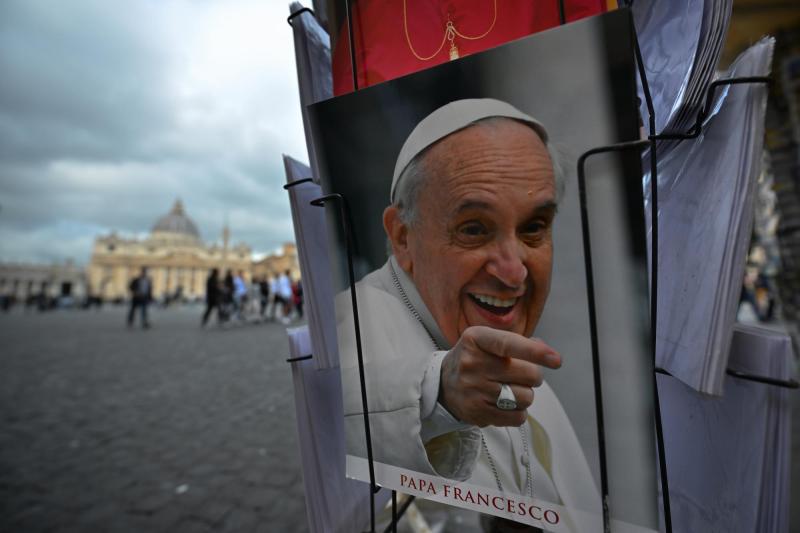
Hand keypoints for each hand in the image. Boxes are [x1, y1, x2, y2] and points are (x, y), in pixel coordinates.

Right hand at [438, 326, 560, 426]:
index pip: (509, 344)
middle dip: (534, 376)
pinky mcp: (477, 412)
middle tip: (522, 375)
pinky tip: (505, 403)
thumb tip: (547, 352)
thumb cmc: (474, 358)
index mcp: (476, 339)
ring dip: (526, 394)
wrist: (443, 385)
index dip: (535, 352)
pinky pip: (517, 417)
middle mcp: (472, 363)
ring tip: (510, 389)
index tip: (556, 360)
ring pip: (526, 397)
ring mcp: (474, 390)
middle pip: (528, 374)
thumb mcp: (488, 341)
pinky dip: (519, 411)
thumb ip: (517, 343)